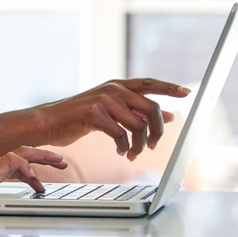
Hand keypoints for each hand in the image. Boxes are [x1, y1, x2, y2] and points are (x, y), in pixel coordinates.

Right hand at [0, 145, 65, 192]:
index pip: (19, 166)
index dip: (33, 170)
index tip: (42, 181)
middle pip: (27, 154)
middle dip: (46, 157)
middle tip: (62, 161)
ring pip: (25, 155)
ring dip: (42, 157)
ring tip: (58, 161)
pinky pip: (11, 163)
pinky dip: (23, 166)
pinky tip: (30, 172)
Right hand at [36, 78, 189, 160]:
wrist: (49, 120)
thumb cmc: (79, 116)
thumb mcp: (111, 109)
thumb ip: (136, 110)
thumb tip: (167, 115)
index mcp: (117, 85)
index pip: (149, 83)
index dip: (170, 88)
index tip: (187, 93)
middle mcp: (113, 89)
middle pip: (150, 108)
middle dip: (157, 131)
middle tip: (153, 146)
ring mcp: (104, 100)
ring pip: (139, 125)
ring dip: (140, 145)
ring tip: (133, 153)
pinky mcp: (94, 114)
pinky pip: (121, 135)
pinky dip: (125, 147)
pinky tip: (120, 151)